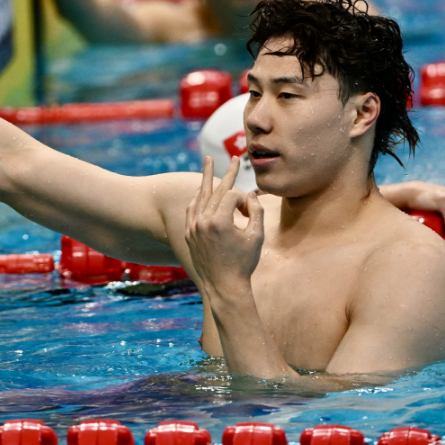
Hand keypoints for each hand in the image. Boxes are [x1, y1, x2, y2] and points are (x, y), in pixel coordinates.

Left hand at [185, 156, 263, 296]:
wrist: (224, 287)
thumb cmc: (244, 263)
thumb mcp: (256, 236)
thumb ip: (256, 211)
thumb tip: (251, 194)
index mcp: (219, 222)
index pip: (233, 196)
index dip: (245, 201)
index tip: (250, 214)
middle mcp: (202, 221)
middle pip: (216, 190)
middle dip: (228, 173)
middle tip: (235, 157)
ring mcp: (193, 226)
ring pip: (200, 196)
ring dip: (206, 178)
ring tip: (208, 160)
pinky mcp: (188, 233)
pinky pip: (191, 208)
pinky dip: (197, 197)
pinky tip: (200, 189)